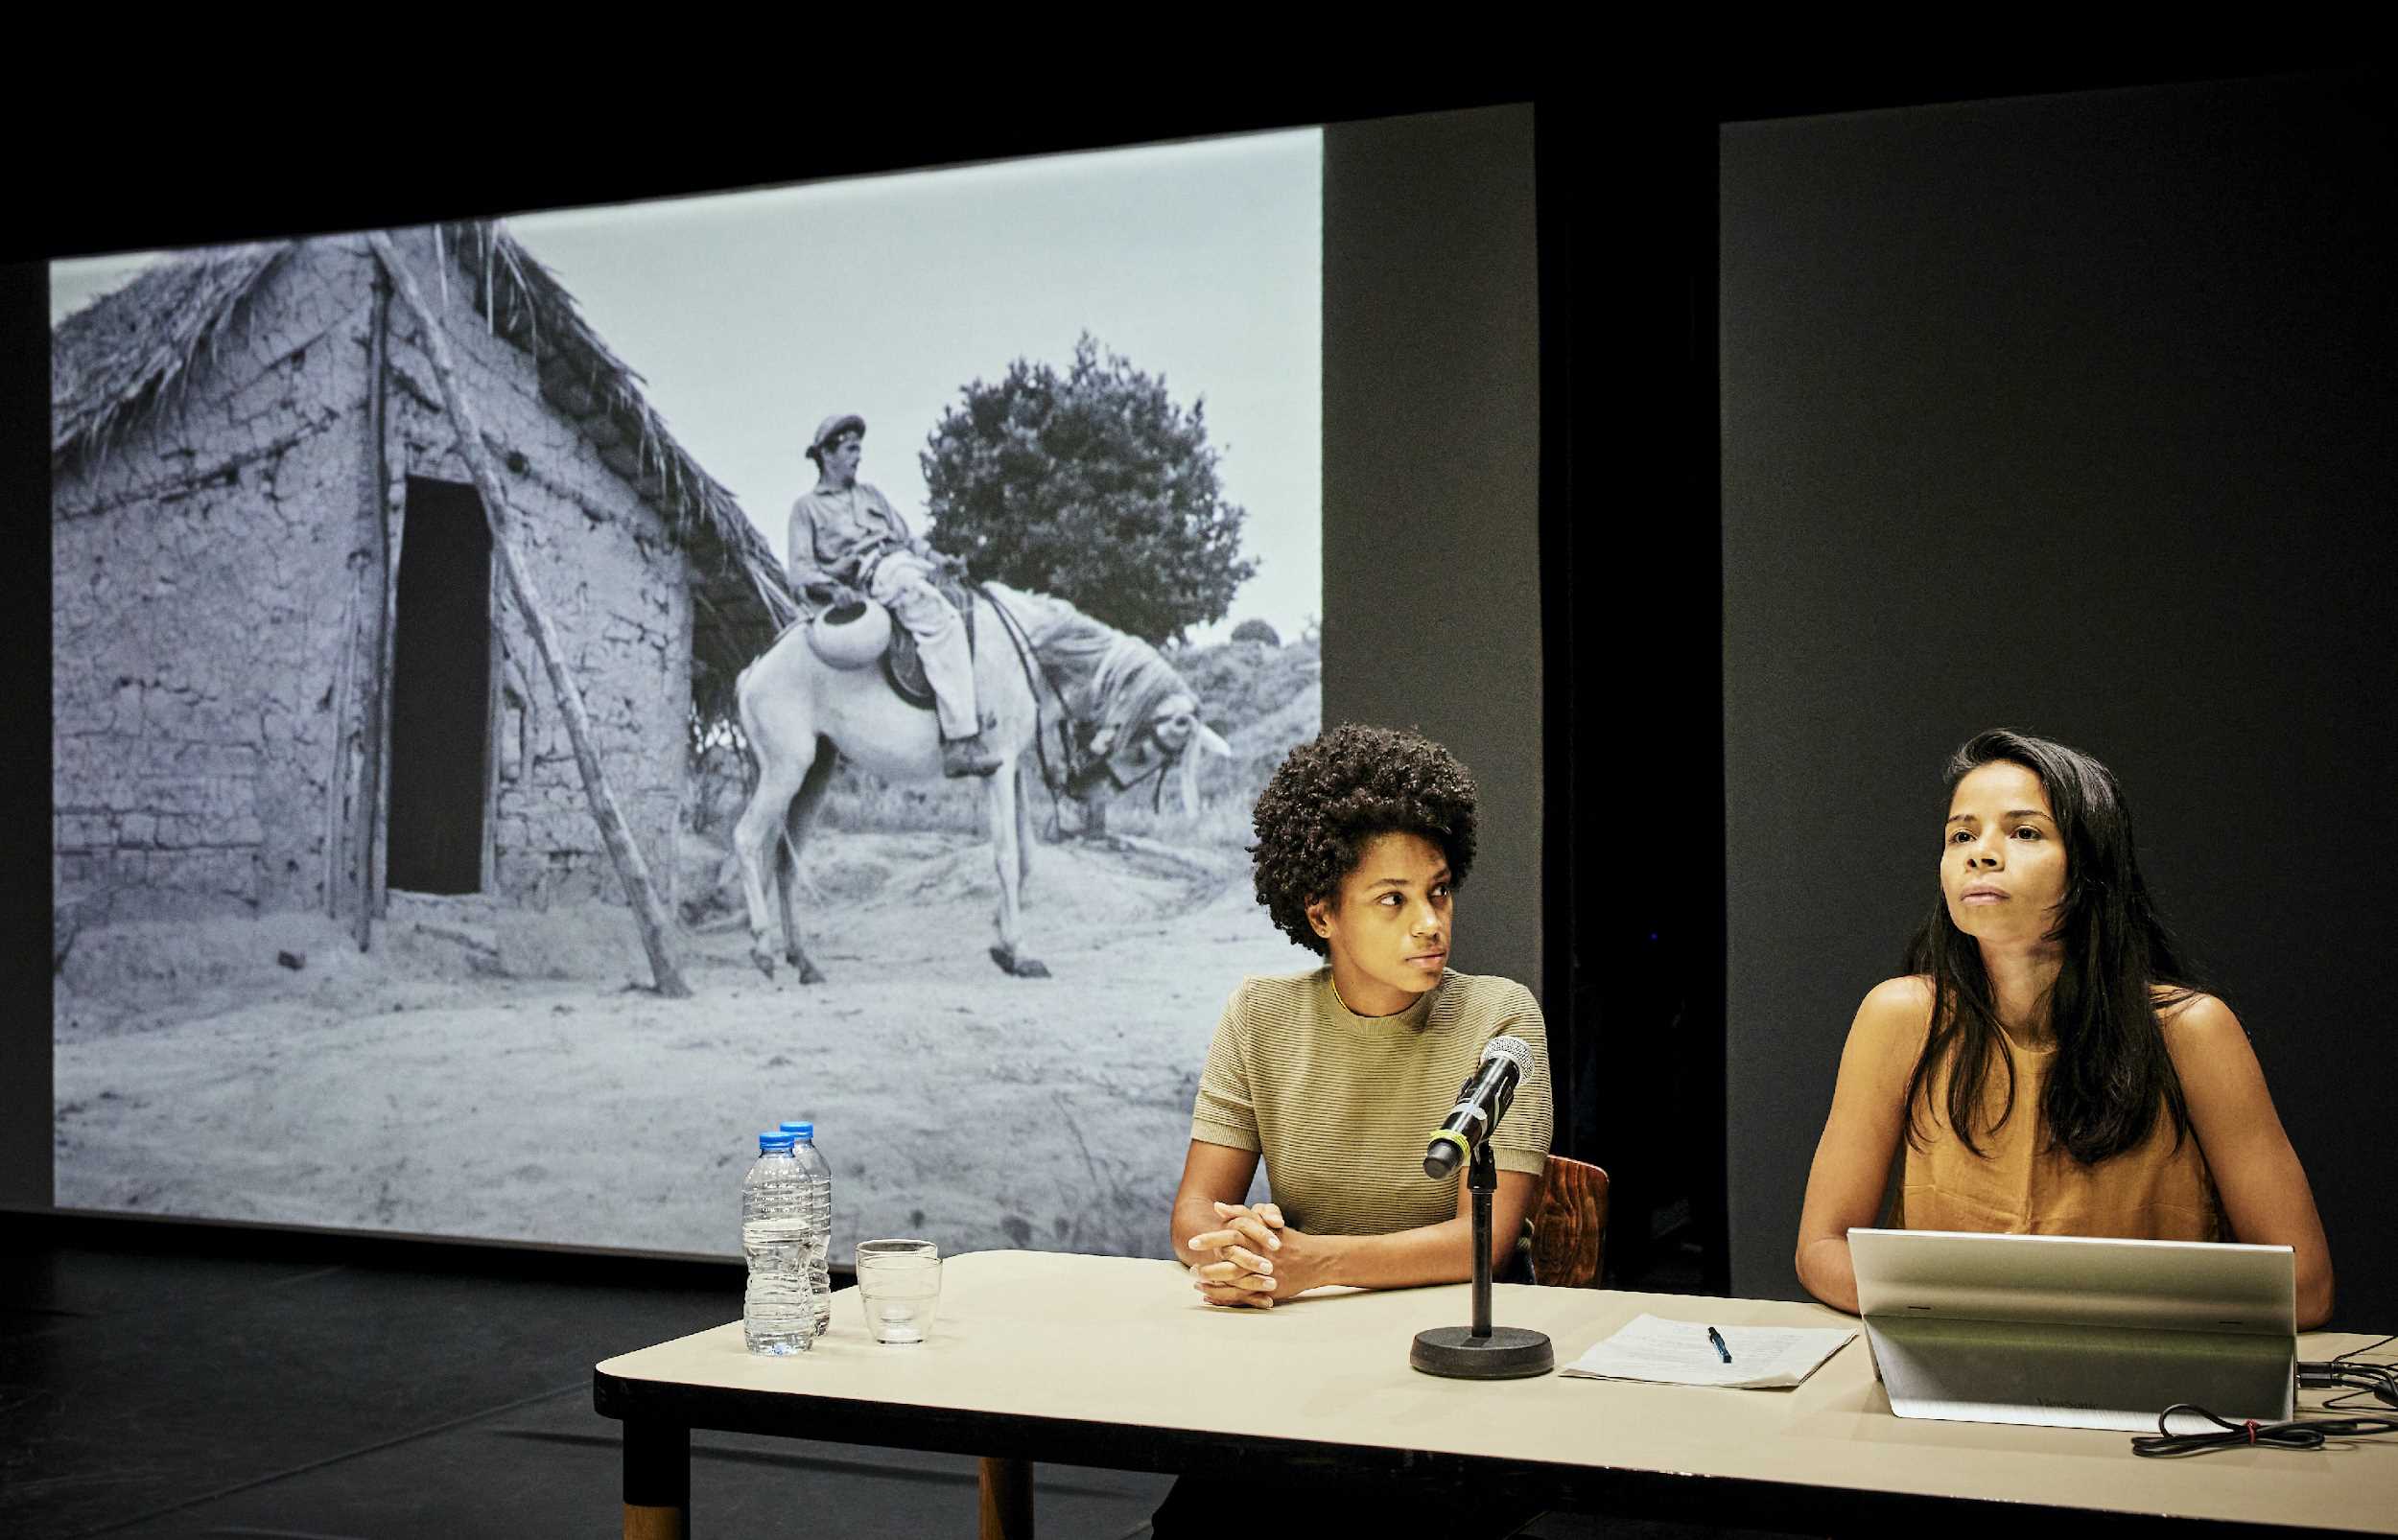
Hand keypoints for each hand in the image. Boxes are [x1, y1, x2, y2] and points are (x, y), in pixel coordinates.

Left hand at [1189, 1202, 1309, 1308]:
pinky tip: (1208, 1296)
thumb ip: (1242, 1213)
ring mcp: (1264, 1273)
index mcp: (1259, 1237)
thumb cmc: (1287, 1238)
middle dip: (1209, 1266)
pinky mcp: (1268, 1289)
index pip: (1231, 1235)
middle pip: (1230, 1260)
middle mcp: (1261, 1255)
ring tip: (1196, 1283)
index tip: (1192, 1241)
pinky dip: (1224, 1296)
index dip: (1211, 1239)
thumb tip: (1217, 1206)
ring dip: (1214, 1282)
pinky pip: (1242, 1295)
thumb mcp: (1267, 1220)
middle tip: (1191, 1268)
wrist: (1315, 1260)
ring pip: (1235, 1280)